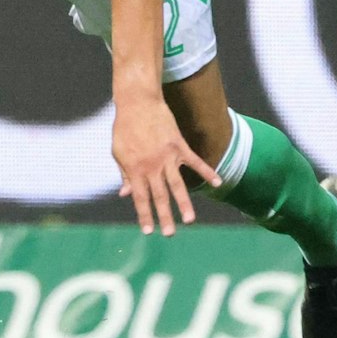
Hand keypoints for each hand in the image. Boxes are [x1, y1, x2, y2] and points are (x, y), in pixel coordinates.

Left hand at [112, 97, 218, 236]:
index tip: (149, 232)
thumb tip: (125, 194)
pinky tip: (218, 183)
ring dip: (184, 203)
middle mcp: (152, 166)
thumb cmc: (124, 128)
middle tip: (170, 234)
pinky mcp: (179, 146)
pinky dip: (207, 172)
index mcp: (135, 169)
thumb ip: (124, 173)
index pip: (140, 198)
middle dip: (165, 216)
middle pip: (160, 196)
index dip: (144, 215)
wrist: (138, 103)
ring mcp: (167, 156)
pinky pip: (196, 162)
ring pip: (178, 185)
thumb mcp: (118, 152)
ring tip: (190, 220)